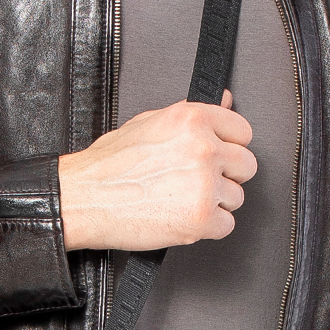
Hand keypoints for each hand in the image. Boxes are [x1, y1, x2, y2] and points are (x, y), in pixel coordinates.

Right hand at [58, 91, 254, 251]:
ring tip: (180, 201)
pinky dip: (207, 228)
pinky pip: (226, 225)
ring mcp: (204, 184)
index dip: (229, 147)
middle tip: (196, 182)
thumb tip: (228, 101)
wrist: (83, 198)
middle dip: (225, 176)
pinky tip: (181, 218)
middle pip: (246, 166)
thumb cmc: (110, 164)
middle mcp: (203, 148)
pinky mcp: (201, 219)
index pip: (243, 132)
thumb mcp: (151, 122)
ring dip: (214, 203)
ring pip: (236, 198)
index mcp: (193, 118)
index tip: (216, 157)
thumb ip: (194, 116)